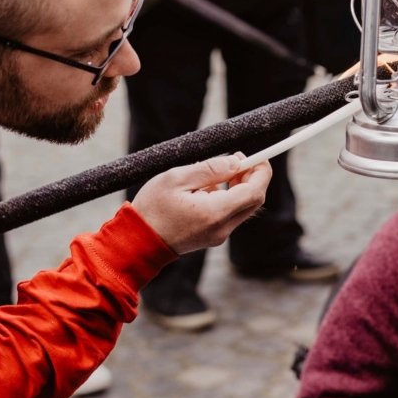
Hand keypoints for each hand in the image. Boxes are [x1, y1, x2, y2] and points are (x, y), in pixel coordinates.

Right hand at [130, 154, 271, 253]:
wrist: (137, 241)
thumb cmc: (152, 207)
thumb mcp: (176, 178)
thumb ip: (209, 169)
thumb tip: (236, 162)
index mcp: (215, 212)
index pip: (255, 192)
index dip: (260, 171)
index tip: (254, 155)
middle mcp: (222, 227)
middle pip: (254, 200)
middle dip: (252, 177)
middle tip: (236, 160)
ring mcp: (219, 235)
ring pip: (244, 207)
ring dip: (238, 187)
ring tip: (212, 175)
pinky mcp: (214, 237)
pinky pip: (230, 215)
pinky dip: (227, 198)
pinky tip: (205, 190)